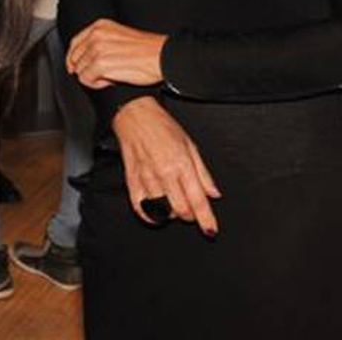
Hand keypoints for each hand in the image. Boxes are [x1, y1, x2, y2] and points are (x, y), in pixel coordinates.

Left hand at [66, 18, 165, 87]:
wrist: (162, 56)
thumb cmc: (146, 50)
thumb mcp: (119, 36)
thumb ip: (101, 42)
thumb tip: (85, 57)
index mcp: (100, 26)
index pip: (75, 43)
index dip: (73, 59)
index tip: (74, 69)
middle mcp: (96, 34)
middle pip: (75, 58)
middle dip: (86, 69)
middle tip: (103, 74)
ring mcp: (97, 48)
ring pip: (80, 70)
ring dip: (93, 77)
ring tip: (110, 77)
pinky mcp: (101, 63)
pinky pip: (86, 79)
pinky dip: (96, 84)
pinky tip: (110, 81)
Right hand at [113, 96, 220, 235]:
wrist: (135, 115)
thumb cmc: (162, 126)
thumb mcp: (190, 144)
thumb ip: (203, 173)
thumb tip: (214, 193)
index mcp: (181, 163)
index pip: (198, 200)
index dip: (206, 219)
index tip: (210, 230)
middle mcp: (164, 173)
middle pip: (181, 210)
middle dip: (190, 216)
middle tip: (192, 210)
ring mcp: (147, 178)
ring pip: (162, 212)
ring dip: (172, 214)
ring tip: (174, 203)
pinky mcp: (132, 181)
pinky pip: (141, 208)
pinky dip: (150, 215)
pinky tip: (156, 211)